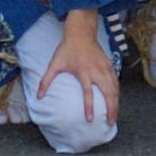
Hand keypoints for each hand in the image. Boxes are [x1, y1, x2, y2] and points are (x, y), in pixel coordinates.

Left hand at [40, 15, 119, 129]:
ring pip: (114, 89)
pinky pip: (116, 81)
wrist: (80, 32)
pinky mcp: (110, 65)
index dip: (89, 107)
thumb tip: (38, 96)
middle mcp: (96, 71)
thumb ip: (46, 81)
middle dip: (111, 109)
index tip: (90, 120)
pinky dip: (117, 92)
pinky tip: (117, 100)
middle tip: (110, 123)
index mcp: (83, 72)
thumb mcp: (54, 64)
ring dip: (116, 103)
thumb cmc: (67, 49)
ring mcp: (105, 68)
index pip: (88, 93)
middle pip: (108, 93)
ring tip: (114, 116)